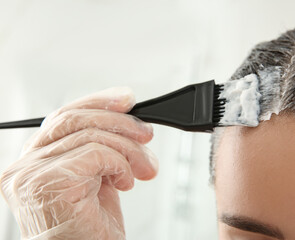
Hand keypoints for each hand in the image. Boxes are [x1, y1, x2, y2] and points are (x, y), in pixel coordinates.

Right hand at [0, 87, 157, 239]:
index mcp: (37, 159)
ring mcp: (31, 173)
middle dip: (120, 122)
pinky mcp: (48, 182)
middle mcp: (26, 163)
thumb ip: (102, 149)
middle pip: (76, 119)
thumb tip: (128, 122)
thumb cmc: (88, 229)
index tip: (127, 99)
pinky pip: (97, 153)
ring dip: (128, 150)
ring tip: (143, 168)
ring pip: (92, 135)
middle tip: (146, 134)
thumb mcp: (98, 178)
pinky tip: (125, 182)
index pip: (65, 116)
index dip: (98, 101)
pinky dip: (120, 164)